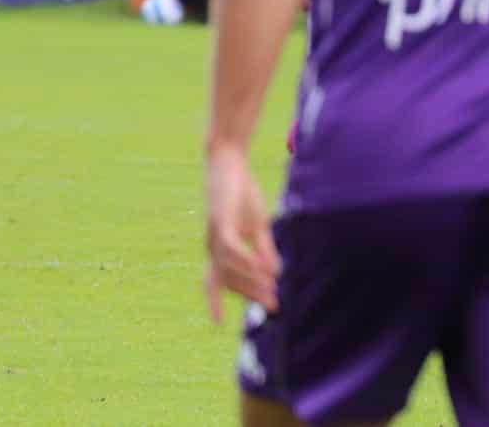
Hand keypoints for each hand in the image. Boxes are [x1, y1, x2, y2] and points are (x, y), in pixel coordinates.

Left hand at [203, 146, 278, 323]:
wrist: (228, 164)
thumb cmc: (240, 195)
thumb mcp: (256, 226)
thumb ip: (263, 250)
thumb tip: (274, 273)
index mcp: (218, 249)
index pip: (215, 281)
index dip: (213, 302)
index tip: (216, 324)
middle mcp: (213, 247)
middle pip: (228, 279)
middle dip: (250, 294)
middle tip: (272, 306)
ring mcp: (216, 236)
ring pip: (230, 267)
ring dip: (252, 280)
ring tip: (272, 289)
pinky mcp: (223, 222)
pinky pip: (232, 248)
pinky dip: (246, 259)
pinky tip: (262, 267)